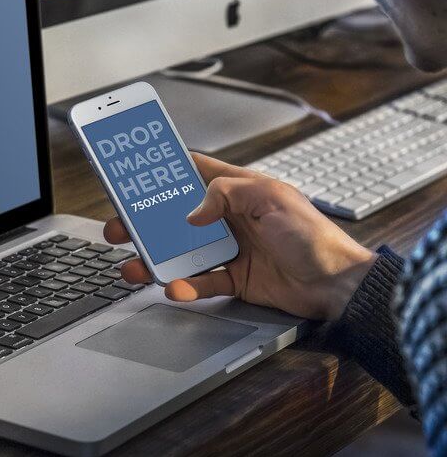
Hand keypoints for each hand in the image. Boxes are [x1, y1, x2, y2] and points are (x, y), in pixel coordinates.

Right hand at [104, 153, 376, 320]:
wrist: (338, 286)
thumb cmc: (313, 235)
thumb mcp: (270, 198)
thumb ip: (225, 194)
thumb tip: (190, 213)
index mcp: (237, 190)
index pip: (193, 171)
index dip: (164, 169)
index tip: (135, 171)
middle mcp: (228, 218)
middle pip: (175, 215)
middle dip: (144, 221)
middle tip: (119, 226)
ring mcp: (229, 249)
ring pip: (181, 251)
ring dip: (155, 257)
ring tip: (132, 266)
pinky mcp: (233, 278)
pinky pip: (201, 281)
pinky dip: (185, 286)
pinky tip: (174, 287)